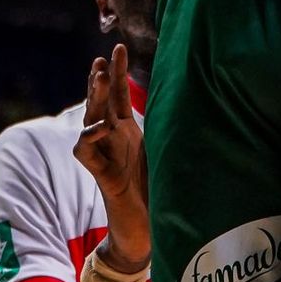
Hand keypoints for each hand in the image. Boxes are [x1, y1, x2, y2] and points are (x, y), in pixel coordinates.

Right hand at [72, 44, 150, 271]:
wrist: (145, 233)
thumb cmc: (156, 194)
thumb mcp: (165, 155)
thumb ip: (168, 132)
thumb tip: (195, 103)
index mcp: (129, 133)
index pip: (118, 96)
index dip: (117, 73)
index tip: (117, 47)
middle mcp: (115, 140)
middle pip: (101, 102)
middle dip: (100, 79)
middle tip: (102, 58)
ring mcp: (106, 156)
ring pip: (90, 119)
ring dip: (92, 97)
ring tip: (97, 75)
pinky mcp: (102, 175)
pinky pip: (85, 151)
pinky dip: (90, 136)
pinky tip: (102, 127)